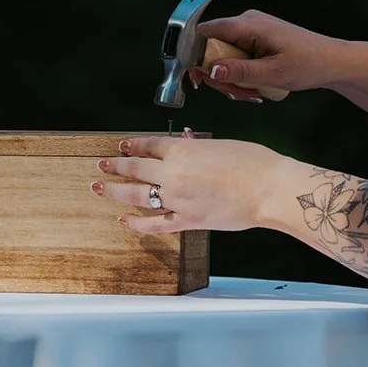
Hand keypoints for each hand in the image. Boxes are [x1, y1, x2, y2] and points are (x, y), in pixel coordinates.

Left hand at [90, 132, 293, 232]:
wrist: (268, 189)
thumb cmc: (252, 162)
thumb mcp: (221, 144)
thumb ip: (197, 146)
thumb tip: (186, 142)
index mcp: (182, 150)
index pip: (148, 145)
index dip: (132, 146)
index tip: (121, 147)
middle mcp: (173, 173)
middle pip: (135, 169)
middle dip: (114, 166)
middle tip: (101, 165)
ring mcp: (178, 199)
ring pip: (137, 195)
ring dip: (114, 191)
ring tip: (99, 188)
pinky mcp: (188, 221)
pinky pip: (156, 224)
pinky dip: (137, 223)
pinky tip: (124, 221)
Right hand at [189, 10, 338, 101]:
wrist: (333, 62)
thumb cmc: (308, 64)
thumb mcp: (272, 73)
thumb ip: (239, 72)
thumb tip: (210, 70)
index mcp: (248, 24)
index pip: (205, 32)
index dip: (195, 54)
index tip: (198, 78)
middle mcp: (246, 23)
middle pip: (213, 48)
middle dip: (219, 75)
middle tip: (237, 95)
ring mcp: (251, 31)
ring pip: (224, 56)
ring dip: (232, 78)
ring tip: (252, 94)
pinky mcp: (255, 40)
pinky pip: (236, 57)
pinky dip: (241, 74)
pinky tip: (255, 87)